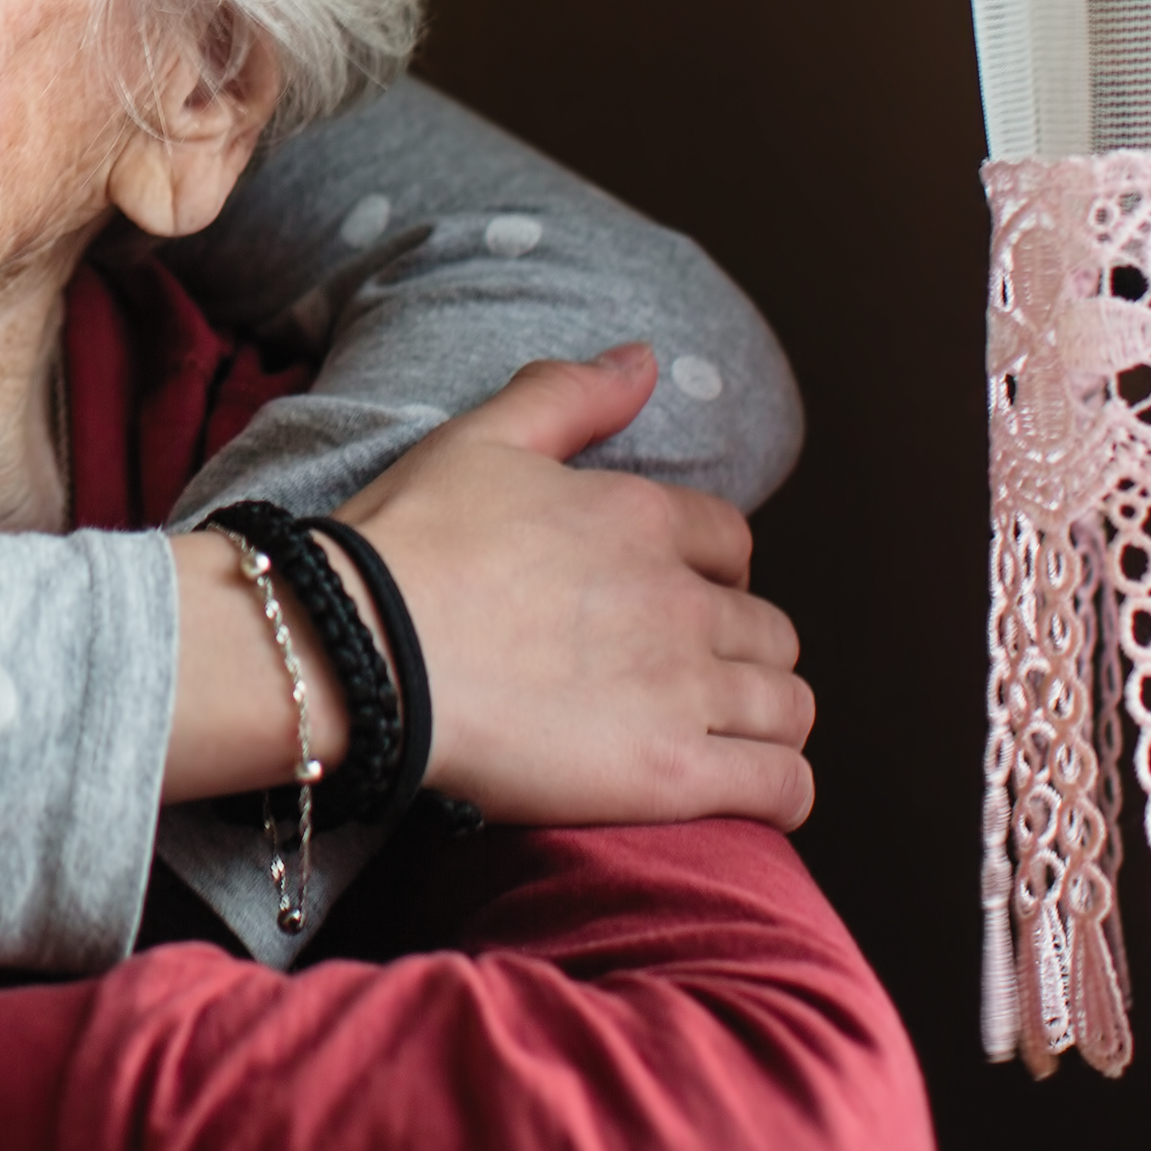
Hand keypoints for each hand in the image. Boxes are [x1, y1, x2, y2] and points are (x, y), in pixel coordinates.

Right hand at [341, 344, 816, 827]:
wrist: (362, 650)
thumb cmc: (407, 544)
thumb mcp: (478, 438)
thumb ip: (569, 394)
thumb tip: (644, 359)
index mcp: (640, 517)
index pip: (730, 542)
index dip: (711, 569)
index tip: (675, 596)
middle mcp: (679, 599)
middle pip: (769, 629)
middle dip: (742, 649)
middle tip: (691, 674)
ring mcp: (683, 689)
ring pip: (788, 705)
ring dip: (767, 716)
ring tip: (726, 735)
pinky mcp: (673, 774)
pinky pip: (781, 785)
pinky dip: (782, 789)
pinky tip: (753, 792)